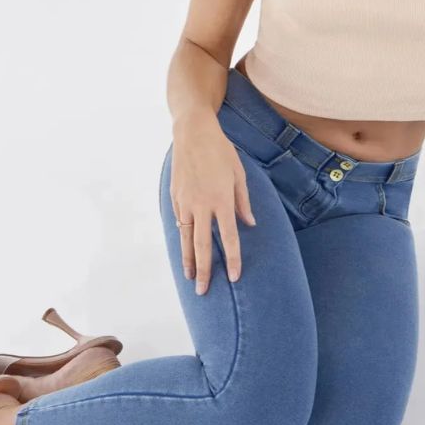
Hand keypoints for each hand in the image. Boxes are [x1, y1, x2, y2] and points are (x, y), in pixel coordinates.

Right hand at [170, 122, 256, 294]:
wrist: (192, 133)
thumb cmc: (220, 151)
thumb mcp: (239, 174)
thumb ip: (243, 202)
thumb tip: (250, 225)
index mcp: (222, 200)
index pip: (229, 238)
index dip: (233, 259)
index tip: (234, 277)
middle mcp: (202, 205)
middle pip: (203, 246)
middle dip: (205, 271)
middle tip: (204, 291)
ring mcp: (185, 202)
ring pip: (186, 238)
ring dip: (188, 260)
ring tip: (191, 278)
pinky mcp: (175, 197)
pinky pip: (180, 223)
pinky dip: (182, 239)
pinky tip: (185, 250)